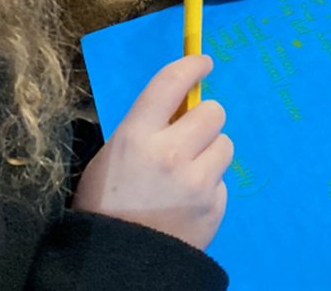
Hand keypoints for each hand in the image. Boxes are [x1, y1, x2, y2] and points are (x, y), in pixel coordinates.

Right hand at [72, 55, 231, 251]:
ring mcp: (196, 182)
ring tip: (186, 176)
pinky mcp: (214, 207)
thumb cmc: (105, 207)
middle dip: (204, 121)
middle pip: (213, 111)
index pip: (171, 83)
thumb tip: (180, 105)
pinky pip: (224, 181)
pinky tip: (188, 204)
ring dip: (210, 154)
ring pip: (224, 144)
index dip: (192, 65)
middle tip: (190, 138)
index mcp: (137, 137)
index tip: (203, 63)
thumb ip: (146, 128)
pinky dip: (210, 188)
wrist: (113, 268)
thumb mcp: (113, 157)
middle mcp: (171, 154)